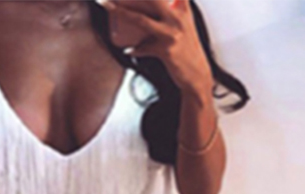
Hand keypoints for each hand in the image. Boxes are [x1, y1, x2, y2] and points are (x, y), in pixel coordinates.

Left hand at [99, 0, 213, 94]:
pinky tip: (129, 50)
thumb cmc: (187, 50)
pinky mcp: (166, 50)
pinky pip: (143, 48)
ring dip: (120, 11)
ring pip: (141, 19)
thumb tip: (145, 6)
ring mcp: (172, 33)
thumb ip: (172, 10)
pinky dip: (135, 49)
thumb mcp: (183, 24)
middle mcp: (177, 16)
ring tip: (106, 5)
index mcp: (181, 6)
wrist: (197, 75)